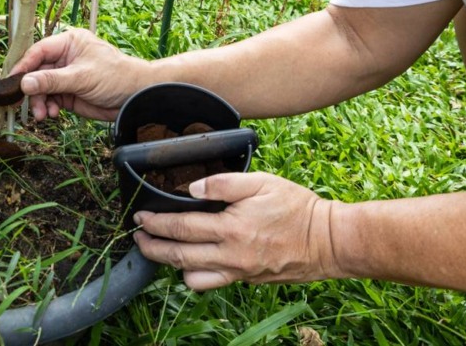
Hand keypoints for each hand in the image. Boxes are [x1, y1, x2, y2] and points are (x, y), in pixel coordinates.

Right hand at [10, 28, 148, 120]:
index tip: (11, 81)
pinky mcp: (68, 93)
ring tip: (43, 115)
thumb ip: (52, 80)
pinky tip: (53, 114)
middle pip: (36, 71)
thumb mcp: (81, 77)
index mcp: (69, 42)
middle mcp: (64, 57)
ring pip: (41, 88)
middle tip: (21, 104)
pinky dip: (48, 107)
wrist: (135, 97)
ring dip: (39, 102)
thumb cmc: (115, 77)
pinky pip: (50, 99)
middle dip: (31, 89)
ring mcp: (66, 76)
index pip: (38, 51)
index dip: (23, 66)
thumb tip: (25, 83)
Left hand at [132, 172, 340, 290]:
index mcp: (231, 229)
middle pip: (178, 256)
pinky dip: (193, 276)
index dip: (156, 223)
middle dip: (152, 247)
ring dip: (169, 263)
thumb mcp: (261, 182)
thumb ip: (224, 183)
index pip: (181, 228)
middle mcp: (231, 256)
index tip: (140, 217)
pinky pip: (211, 283)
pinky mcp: (246, 279)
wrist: (328, 241)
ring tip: (157, 249)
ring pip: (191, 276)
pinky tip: (189, 263)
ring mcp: (238, 272)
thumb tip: (192, 189)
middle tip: (137, 237)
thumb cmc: (296, 208)